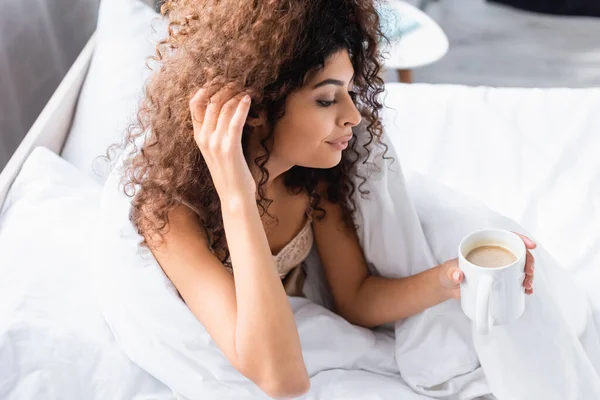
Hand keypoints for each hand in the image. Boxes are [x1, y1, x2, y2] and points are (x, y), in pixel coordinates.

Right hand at [189, 86, 255, 200]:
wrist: (234, 195)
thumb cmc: (229, 173)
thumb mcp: (216, 151)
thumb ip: (215, 132)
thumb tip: (224, 111)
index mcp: (199, 137)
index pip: (194, 104)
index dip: (206, 88)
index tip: (218, 79)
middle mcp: (204, 138)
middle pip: (211, 102)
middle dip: (224, 87)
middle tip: (237, 80)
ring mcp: (215, 143)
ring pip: (223, 108)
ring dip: (236, 94)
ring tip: (247, 88)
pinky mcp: (230, 148)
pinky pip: (235, 121)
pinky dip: (242, 107)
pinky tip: (248, 99)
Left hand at [439, 232, 536, 298]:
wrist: (446, 287)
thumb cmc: (446, 274)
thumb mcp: (447, 272)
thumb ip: (451, 273)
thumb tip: (458, 275)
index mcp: (483, 247)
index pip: (505, 237)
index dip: (521, 239)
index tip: (530, 246)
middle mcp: (493, 256)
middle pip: (517, 253)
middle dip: (528, 261)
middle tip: (529, 272)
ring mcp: (497, 268)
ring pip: (519, 267)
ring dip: (528, 275)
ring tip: (527, 285)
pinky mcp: (498, 281)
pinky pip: (515, 280)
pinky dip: (523, 284)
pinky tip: (526, 291)